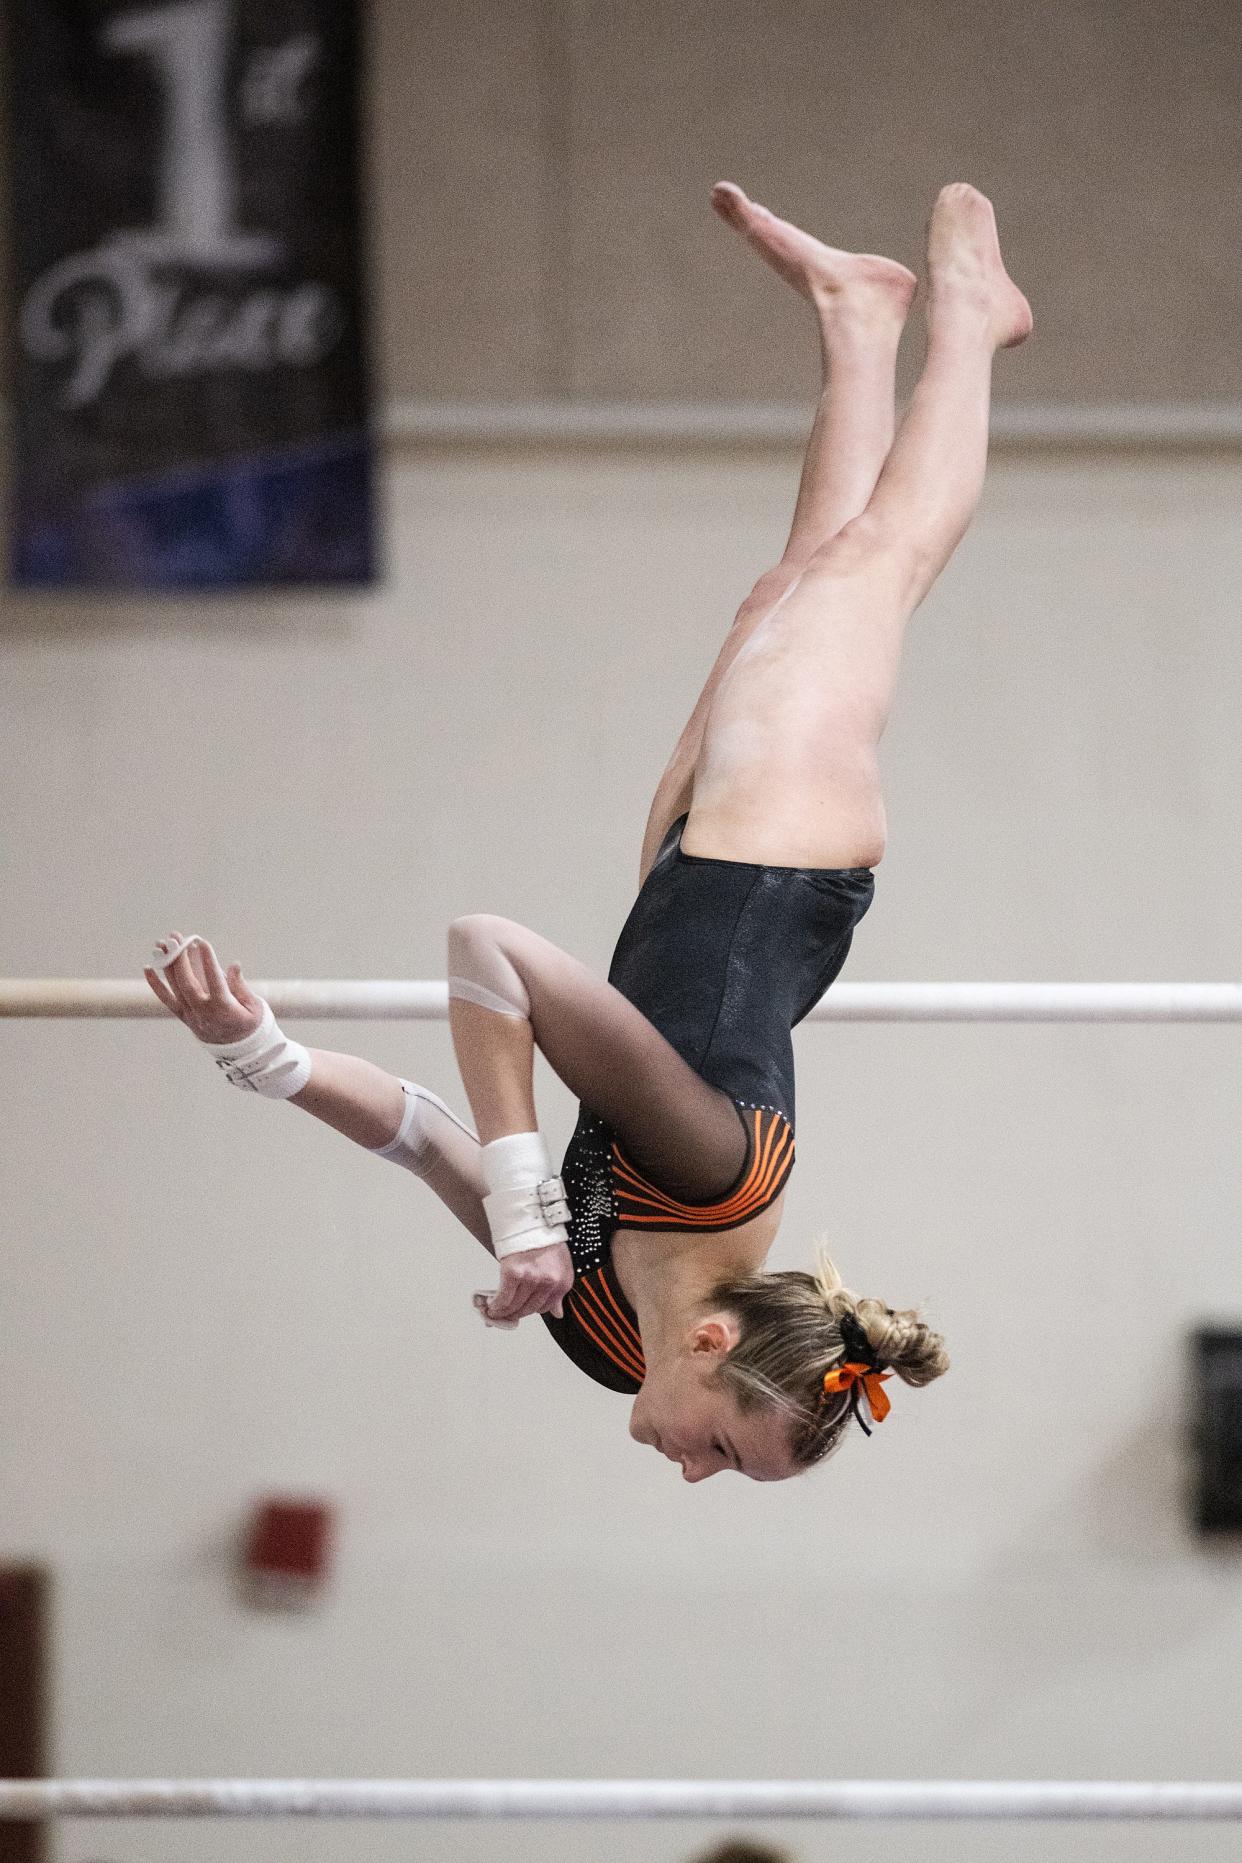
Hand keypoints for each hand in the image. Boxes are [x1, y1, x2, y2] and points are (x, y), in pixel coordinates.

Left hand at [143, 933, 264, 1044]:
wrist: (238, 1051)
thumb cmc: (250, 1025)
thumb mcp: (254, 1007)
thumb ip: (241, 986)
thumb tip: (233, 965)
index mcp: (224, 1008)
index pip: (214, 981)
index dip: (208, 961)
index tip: (202, 942)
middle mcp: (203, 1012)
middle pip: (187, 983)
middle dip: (180, 959)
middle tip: (176, 938)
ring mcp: (191, 1015)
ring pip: (175, 987)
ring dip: (167, 964)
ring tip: (163, 943)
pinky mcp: (183, 1016)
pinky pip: (166, 1000)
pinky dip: (156, 985)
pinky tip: (148, 968)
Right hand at [477, 1241, 574, 1325]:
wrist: (534, 1221)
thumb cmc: (547, 1242)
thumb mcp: (561, 1267)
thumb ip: (558, 1293)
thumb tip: (557, 1313)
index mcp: (562, 1282)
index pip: (545, 1309)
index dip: (530, 1312)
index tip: (520, 1313)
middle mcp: (549, 1282)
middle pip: (528, 1309)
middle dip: (515, 1314)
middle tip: (504, 1315)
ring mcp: (531, 1279)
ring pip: (514, 1306)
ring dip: (503, 1312)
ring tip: (494, 1312)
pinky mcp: (514, 1273)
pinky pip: (503, 1298)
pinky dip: (496, 1306)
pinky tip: (491, 1307)